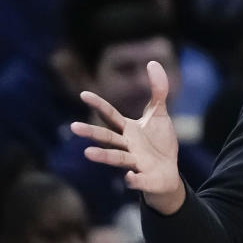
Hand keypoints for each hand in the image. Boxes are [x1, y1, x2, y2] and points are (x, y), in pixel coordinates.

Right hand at [72, 61, 184, 214]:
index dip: (99, 105)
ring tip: (88, 153)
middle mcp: (128, 146)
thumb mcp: (159, 114)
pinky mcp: (146, 178)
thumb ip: (157, 90)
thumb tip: (152, 62)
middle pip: (108, 138)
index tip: (84, 94)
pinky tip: (128, 178)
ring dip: (103, 156)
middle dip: (92, 133)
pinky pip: (139, 180)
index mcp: (128, 130)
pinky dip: (133, 180)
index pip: (111, 115)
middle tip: (73, 127)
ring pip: (117, 159)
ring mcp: (135, 163)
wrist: (168, 172)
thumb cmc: (159, 143)